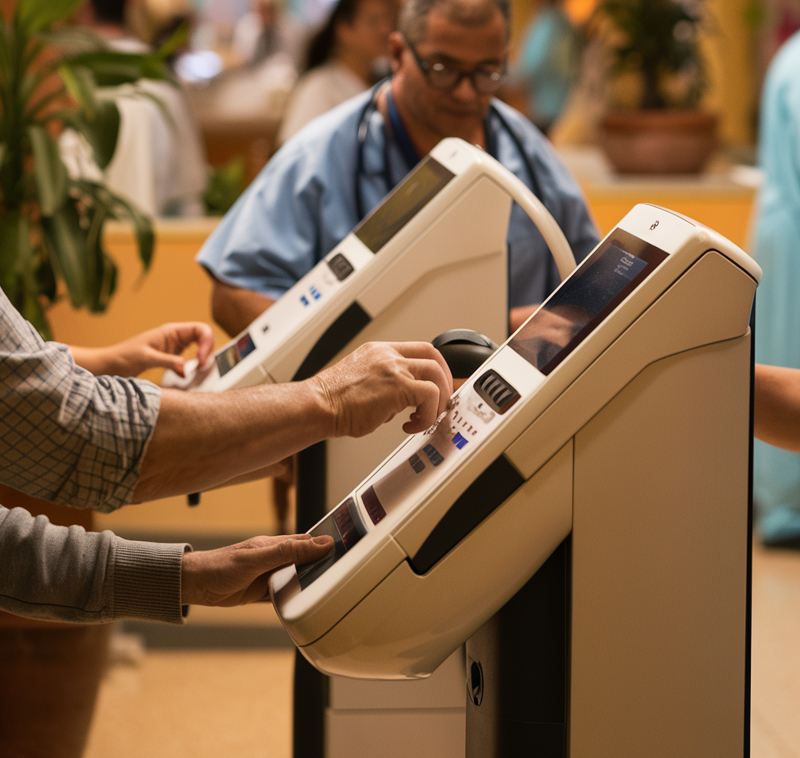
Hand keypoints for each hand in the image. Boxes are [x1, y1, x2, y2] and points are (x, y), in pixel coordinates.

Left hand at [72, 322, 214, 377]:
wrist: (110, 365)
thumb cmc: (124, 357)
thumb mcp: (147, 358)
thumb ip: (169, 362)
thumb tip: (188, 369)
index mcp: (172, 331)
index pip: (201, 330)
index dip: (207, 344)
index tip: (201, 362)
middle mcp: (176, 337)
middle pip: (204, 338)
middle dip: (207, 352)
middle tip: (201, 369)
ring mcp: (175, 347)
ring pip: (199, 348)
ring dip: (202, 359)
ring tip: (196, 373)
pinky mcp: (172, 357)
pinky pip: (190, 358)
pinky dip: (194, 366)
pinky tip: (188, 374)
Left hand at [181, 533, 333, 605]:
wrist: (194, 586)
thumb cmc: (221, 566)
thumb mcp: (258, 559)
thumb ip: (289, 552)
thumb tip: (320, 544)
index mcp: (278, 544)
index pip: (309, 542)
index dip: (327, 545)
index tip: (348, 550)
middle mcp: (276, 558)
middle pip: (307, 561)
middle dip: (324, 566)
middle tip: (345, 574)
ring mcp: (271, 575)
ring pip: (298, 579)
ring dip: (310, 585)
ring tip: (330, 592)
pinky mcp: (264, 592)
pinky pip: (286, 595)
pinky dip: (296, 600)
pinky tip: (306, 606)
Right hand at [311, 341, 453, 437]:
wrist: (317, 406)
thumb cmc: (331, 401)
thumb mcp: (361, 382)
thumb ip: (385, 387)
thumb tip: (402, 404)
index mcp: (379, 351)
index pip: (419, 350)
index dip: (434, 368)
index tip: (437, 385)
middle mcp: (388, 355)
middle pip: (434, 357)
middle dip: (444, 382)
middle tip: (441, 403)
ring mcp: (394, 368)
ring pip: (436, 374)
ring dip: (438, 400)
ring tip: (427, 418)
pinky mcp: (397, 386)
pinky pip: (429, 396)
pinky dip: (427, 415)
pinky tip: (411, 426)